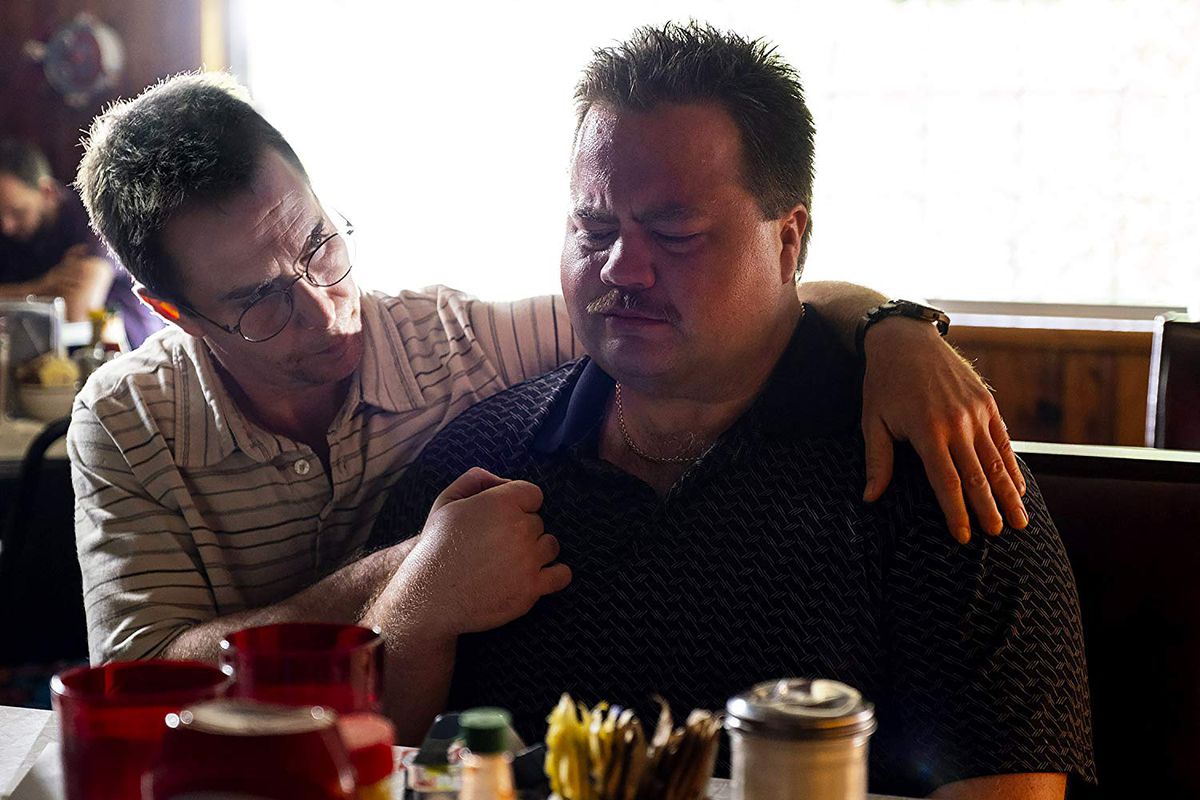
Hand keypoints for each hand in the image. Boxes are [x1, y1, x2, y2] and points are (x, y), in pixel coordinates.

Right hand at [385, 467, 570, 637]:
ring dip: (536, 551)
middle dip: (522, 530)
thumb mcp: (446, 502)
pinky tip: (537, 575)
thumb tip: (503, 482)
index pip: (533, 494)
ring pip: (550, 546)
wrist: (430, 595)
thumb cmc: (436, 547)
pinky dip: (555, 574)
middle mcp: (519, 529)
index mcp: (501, 504)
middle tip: (497, 545)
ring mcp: (528, 559)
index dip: (520, 505)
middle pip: (538, 522)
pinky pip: (561, 575)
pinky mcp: (532, 588)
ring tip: (511, 562)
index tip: (505, 519)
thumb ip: (476, 480)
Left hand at [861, 318, 1026, 543]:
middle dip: (989, 509)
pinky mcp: (986, 402)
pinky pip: (1003, 440)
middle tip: (999, 534)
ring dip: (1009, 492)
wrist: (906, 340)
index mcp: (927, 431)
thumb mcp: (872, 421)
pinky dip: (1011, 465)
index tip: (964, 537)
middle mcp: (957, 423)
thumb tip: (870, 499)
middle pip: (977, 476)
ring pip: (996, 461)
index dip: (957, 512)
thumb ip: (877, 461)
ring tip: (1019, 520)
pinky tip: (1019, 486)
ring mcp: (975, 412)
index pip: (947, 482)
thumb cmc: (884, 383)